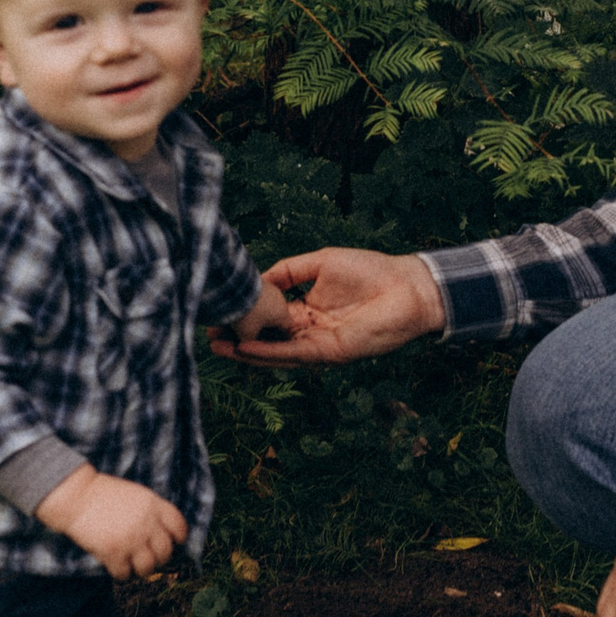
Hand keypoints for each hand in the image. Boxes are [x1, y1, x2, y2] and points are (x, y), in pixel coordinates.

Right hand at [36, 467, 187, 579]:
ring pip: (148, 567)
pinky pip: (124, 574)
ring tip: (134, 566)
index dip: (179, 538)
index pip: (179, 526)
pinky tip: (117, 568)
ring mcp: (130, 539)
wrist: (76, 496)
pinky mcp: (113, 552)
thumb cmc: (103, 493)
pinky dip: (121, 574)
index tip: (174, 543)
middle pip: (166, 551)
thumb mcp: (134, 493)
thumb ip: (150, 510)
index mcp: (153, 505)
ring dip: (142, 569)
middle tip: (151, 558)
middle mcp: (146, 523)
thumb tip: (162, 532)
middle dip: (160, 558)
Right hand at [211, 248, 445, 367]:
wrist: (408, 286)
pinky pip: (295, 354)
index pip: (269, 316)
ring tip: (219, 347)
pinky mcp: (331, 351)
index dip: (245, 315)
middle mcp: (310, 329)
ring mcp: (319, 342)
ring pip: (277, 351)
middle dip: (238, 338)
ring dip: (247, 351)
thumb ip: (288, 271)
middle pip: (267, 337)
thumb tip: (258, 279)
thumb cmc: (371, 271)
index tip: (218, 311)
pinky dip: (271, 352)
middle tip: (207, 335)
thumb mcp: (321, 262)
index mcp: (308, 308)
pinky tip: (247, 348)